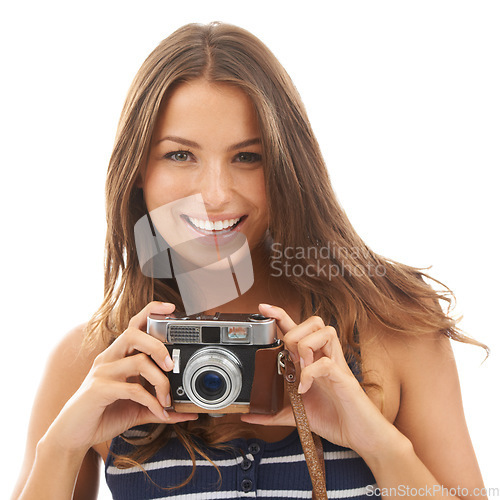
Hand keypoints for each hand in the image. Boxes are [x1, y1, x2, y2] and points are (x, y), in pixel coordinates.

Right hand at [45, 301, 197, 454]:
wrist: (73, 435)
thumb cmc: (104, 414)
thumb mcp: (138, 408)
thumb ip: (161, 406)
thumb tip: (188, 414)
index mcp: (118, 356)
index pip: (133, 326)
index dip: (151, 312)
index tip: (170, 308)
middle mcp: (109, 359)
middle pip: (134, 334)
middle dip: (158, 346)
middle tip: (171, 366)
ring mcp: (102, 372)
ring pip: (138, 361)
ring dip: (160, 381)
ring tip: (167, 399)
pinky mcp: (99, 390)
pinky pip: (132, 389)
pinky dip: (151, 401)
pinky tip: (159, 412)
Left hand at [241, 304, 395, 456]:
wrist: (358, 437)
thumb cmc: (332, 418)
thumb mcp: (295, 414)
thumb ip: (272, 413)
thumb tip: (248, 416)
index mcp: (313, 359)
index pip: (298, 328)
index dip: (280, 314)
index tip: (263, 307)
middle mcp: (326, 357)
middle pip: (314, 321)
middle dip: (294, 333)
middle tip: (289, 357)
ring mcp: (336, 365)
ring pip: (325, 331)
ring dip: (306, 346)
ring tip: (300, 367)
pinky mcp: (344, 378)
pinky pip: (327, 362)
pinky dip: (311, 373)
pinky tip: (305, 388)